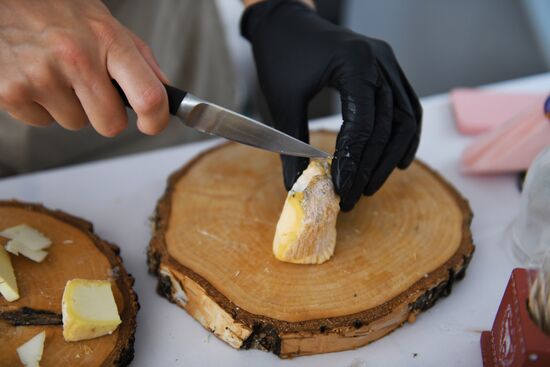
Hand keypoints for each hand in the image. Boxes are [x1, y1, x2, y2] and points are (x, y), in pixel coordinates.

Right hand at [0, 0, 168, 135]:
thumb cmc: (54, 8)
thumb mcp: (103, 22)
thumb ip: (138, 57)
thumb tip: (164, 89)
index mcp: (107, 39)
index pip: (148, 96)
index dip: (156, 120)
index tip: (152, 124)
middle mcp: (76, 58)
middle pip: (111, 124)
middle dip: (105, 113)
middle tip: (89, 87)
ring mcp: (42, 76)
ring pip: (75, 123)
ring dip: (68, 106)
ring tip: (54, 72)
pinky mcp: (11, 92)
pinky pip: (41, 122)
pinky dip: (39, 106)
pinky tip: (33, 76)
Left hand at [242, 0, 421, 210]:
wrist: (285, 23)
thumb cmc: (281, 56)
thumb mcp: (282, 103)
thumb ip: (292, 147)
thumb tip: (297, 187)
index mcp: (354, 62)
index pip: (364, 123)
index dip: (355, 162)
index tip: (342, 190)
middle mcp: (380, 60)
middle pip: (389, 125)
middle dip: (372, 165)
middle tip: (354, 195)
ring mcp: (388, 63)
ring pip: (405, 118)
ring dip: (390, 156)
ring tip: (370, 185)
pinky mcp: (388, 69)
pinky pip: (407, 107)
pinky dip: (404, 135)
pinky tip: (397, 160)